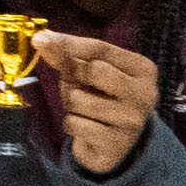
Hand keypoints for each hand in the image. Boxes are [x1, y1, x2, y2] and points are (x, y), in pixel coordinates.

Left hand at [26, 20, 168, 174]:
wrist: (116, 147)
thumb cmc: (101, 99)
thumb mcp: (90, 73)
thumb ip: (70, 55)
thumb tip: (41, 39)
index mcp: (143, 70)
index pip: (101, 49)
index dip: (68, 44)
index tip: (40, 39)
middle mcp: (145, 94)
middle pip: (94, 70)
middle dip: (74, 77)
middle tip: (77, 87)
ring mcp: (132, 121)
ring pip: (79, 99)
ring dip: (70, 104)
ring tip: (84, 110)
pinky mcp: (115, 144)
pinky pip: (74, 123)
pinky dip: (72, 124)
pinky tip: (86, 128)